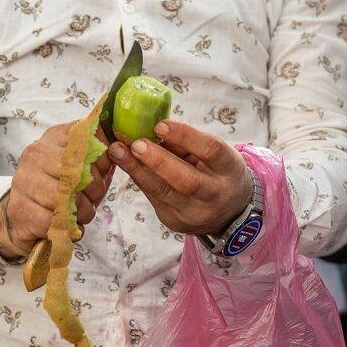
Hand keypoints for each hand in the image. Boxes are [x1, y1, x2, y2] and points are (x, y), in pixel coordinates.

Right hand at [0, 123, 114, 258]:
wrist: (25, 216)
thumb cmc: (62, 187)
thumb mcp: (84, 165)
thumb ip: (100, 153)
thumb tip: (119, 146)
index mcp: (54, 136)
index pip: (86, 139)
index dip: (101, 160)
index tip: (104, 173)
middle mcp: (35, 153)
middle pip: (76, 169)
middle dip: (94, 189)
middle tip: (94, 199)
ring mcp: (23, 180)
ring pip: (63, 197)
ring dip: (82, 211)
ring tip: (83, 214)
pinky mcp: (19, 209)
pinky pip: (52, 220)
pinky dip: (67, 228)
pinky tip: (69, 226)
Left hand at [107, 120, 251, 235]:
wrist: (228, 212)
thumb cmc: (216, 170)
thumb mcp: (212, 154)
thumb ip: (187, 143)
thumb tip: (151, 126)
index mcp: (229, 169)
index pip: (210, 150)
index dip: (186, 137)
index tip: (160, 125)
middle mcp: (215, 194)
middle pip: (186, 180)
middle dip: (158, 161)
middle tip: (135, 144)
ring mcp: (194, 213)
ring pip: (163, 193)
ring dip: (137, 170)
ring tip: (117, 151)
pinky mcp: (174, 222)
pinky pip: (153, 197)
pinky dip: (138, 177)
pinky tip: (124, 163)